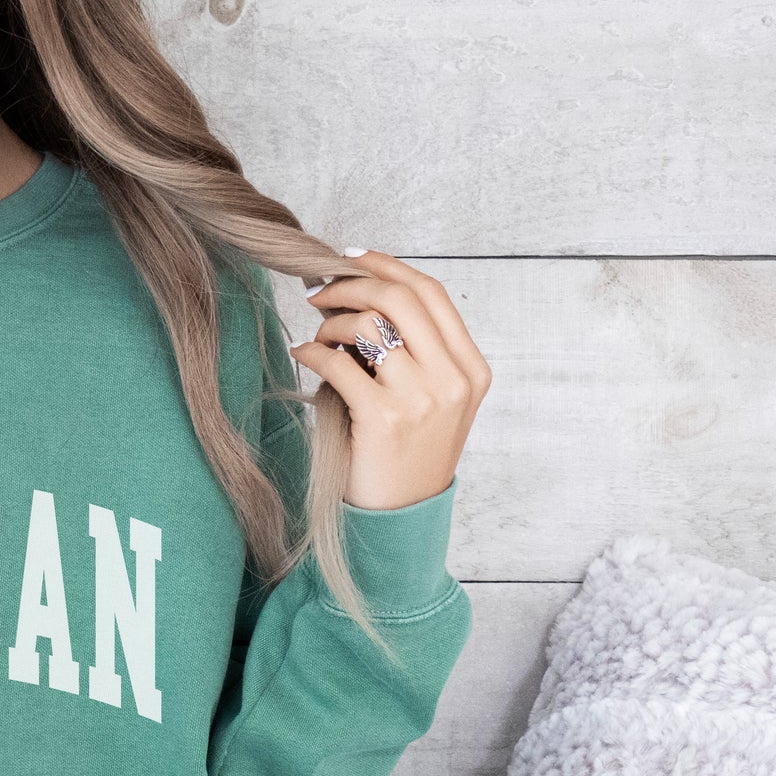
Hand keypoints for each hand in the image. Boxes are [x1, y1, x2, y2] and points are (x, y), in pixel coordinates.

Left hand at [290, 248, 491, 511]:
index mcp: (471, 369)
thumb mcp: (430, 401)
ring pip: (371, 325)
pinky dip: (313, 352)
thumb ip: (414, 352)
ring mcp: (422, 398)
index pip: (432, 293)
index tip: (351, 258)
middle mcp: (453, 379)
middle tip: (320, 293)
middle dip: (353, 285)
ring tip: (319, 339)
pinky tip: (304, 355)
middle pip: (401, 298)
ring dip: (333, 324)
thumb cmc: (405, 456)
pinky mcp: (384, 418)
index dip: (387, 266)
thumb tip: (362, 297)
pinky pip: (340, 363)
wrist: (400, 517)